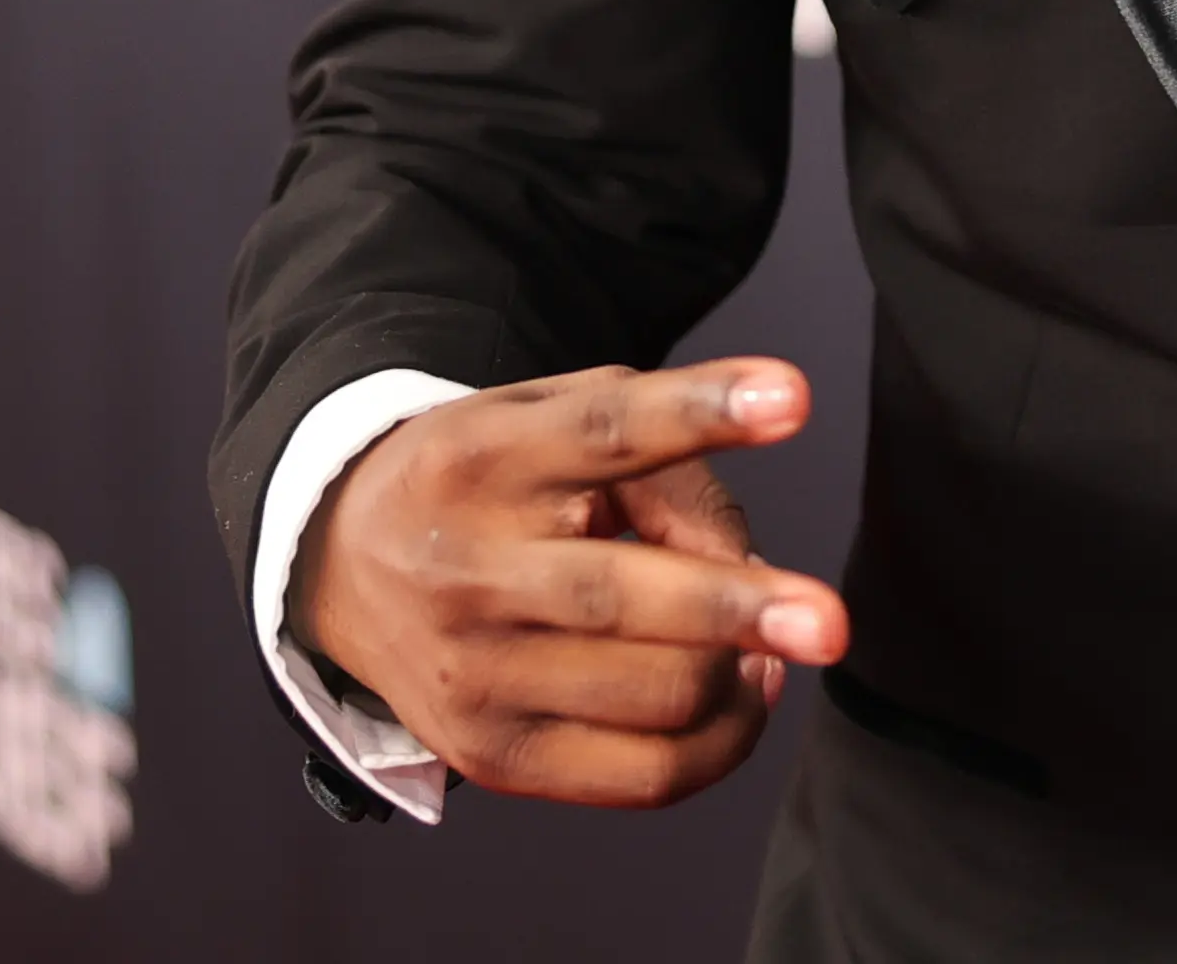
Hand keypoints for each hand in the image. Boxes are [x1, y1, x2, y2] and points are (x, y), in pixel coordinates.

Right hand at [296, 359, 848, 809]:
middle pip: (624, 599)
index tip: (791, 398)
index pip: (604, 432)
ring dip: (742, 672)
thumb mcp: (554, 419)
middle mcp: (469, 569)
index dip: (701, 411)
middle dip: (740, 612)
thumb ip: (663, 464)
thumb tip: (750, 578)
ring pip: (657, 695)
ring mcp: (474, 674)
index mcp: (487, 458)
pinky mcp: (492, 757)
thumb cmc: (492, 480)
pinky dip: (724, 741)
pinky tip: (740, 692)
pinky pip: (647, 777)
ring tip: (769, 642)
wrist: (345, 563)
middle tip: (831, 621)